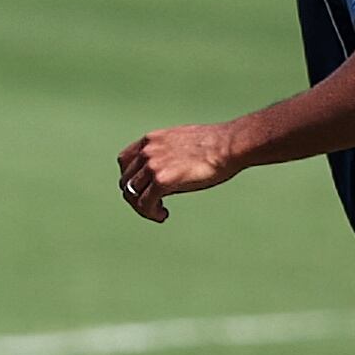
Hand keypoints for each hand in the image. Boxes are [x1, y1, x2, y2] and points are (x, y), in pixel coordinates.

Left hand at [115, 123, 240, 221]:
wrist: (230, 145)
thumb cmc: (215, 146)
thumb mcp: (181, 145)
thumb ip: (165, 157)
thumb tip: (160, 180)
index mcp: (150, 140)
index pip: (124, 161)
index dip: (131, 177)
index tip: (142, 188)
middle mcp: (147, 151)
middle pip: (126, 180)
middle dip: (135, 195)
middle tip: (152, 204)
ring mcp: (152, 165)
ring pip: (132, 194)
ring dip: (143, 206)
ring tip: (158, 212)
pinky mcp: (162, 180)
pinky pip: (144, 204)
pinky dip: (150, 213)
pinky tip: (163, 215)